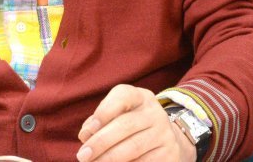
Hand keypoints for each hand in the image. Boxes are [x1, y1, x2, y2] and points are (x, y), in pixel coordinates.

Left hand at [77, 85, 196, 161]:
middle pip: (125, 125)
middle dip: (100, 142)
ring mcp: (164, 133)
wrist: (163, 138)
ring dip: (109, 158)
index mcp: (140, 96)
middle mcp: (155, 112)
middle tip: (82, 156)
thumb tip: (85, 135)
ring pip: (134, 148)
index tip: (84, 132)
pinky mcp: (170, 154)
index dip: (103, 113)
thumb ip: (100, 120)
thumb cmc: (130, 123)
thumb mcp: (117, 114)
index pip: (122, 97)